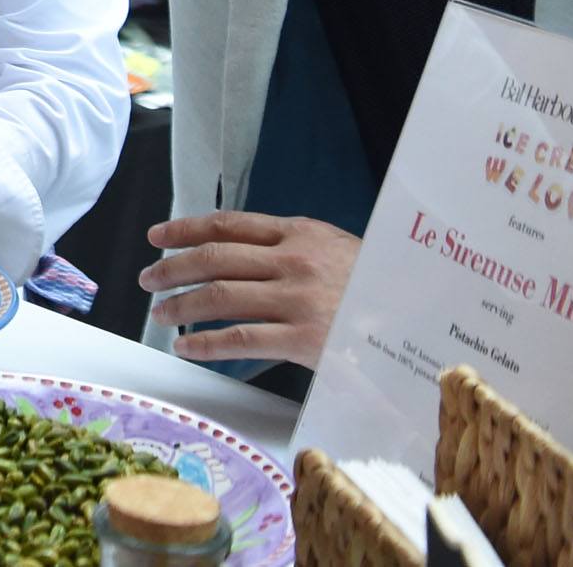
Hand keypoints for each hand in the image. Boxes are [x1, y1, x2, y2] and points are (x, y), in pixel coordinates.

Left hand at [140, 211, 359, 367]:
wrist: (423, 314)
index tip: (157, 235)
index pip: (227, 224)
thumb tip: (245, 256)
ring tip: (160, 313)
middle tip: (148, 278)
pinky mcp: (304, 338)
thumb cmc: (379, 283)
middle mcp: (292, 259)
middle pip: (214, 257)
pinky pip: (241, 339)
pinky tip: (188, 347)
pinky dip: (207, 344)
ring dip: (181, 304)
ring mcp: (297, 298)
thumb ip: (293, 248)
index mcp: (298, 232)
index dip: (185, 228)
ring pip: (220, 296)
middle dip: (173, 267)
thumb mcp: (337, 248)